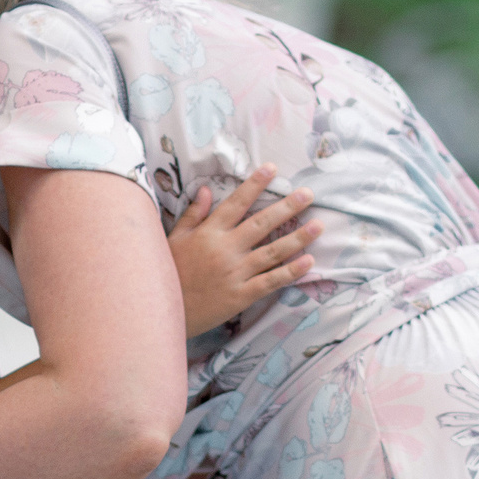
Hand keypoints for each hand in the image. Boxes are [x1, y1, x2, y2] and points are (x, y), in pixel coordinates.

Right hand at [167, 168, 320, 334]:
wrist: (160, 309)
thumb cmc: (167, 272)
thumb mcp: (174, 238)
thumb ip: (192, 214)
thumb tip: (204, 189)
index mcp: (209, 232)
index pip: (237, 202)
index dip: (255, 184)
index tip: (273, 169)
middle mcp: (226, 249)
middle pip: (262, 223)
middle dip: (287, 207)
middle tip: (308, 194)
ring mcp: (235, 272)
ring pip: (273, 251)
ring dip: (298, 237)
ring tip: (318, 225)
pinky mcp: (241, 295)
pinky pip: (271, 281)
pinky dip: (291, 272)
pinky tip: (309, 262)